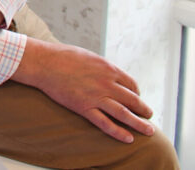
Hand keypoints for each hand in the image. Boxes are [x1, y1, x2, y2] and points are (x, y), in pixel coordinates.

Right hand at [13, 39, 154, 143]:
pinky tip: (128, 138)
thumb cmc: (64, 56)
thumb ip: (102, 67)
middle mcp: (107, 83)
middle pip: (133, 100)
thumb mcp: (89, 56)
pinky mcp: (84, 108)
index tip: (136, 98)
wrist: (45, 63)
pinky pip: (105, 123)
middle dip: (143, 109)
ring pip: (124, 114)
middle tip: (149, 116)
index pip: (132, 85)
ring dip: (139, 123)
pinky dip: (119, 132)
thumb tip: (108, 73)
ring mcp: (96, 97)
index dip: (137, 93)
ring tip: (149, 130)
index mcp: (109, 69)